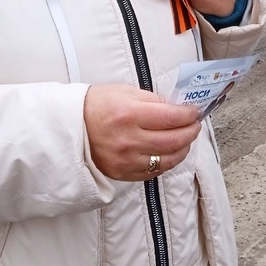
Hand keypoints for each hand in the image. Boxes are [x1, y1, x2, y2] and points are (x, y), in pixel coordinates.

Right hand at [84, 84, 201, 181]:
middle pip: (174, 140)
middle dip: (191, 132)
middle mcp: (129, 139)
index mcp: (130, 114)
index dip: (189, 115)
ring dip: (183, 149)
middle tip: (195, 125)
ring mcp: (127, 160)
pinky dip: (167, 162)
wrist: (70, 127)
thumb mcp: (125, 92)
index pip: (171, 117)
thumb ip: (153, 101)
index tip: (195, 112)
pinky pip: (154, 172)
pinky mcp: (123, 173)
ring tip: (185, 140)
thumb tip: (177, 109)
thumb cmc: (96, 105)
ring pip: (168, 160)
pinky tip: (169, 153)